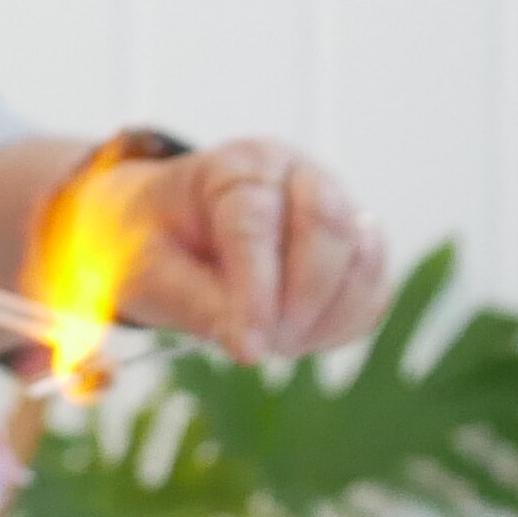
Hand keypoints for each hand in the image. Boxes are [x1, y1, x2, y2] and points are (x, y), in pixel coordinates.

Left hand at [75, 137, 391, 360]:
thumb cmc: (153, 241)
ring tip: (277, 341)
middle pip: (326, 227)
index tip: (248, 349)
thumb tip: (248, 345)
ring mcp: (338, 208)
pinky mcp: (355, 249)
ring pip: (360, 260)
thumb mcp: (146, 269)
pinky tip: (301, 337)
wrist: (166, 226)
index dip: (255, 292)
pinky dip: (342, 324)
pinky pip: (371, 291)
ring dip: (325, 317)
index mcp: (236, 167)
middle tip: (265, 346)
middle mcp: (297, 176)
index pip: (255, 224)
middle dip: (299, 300)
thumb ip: (192, 302)